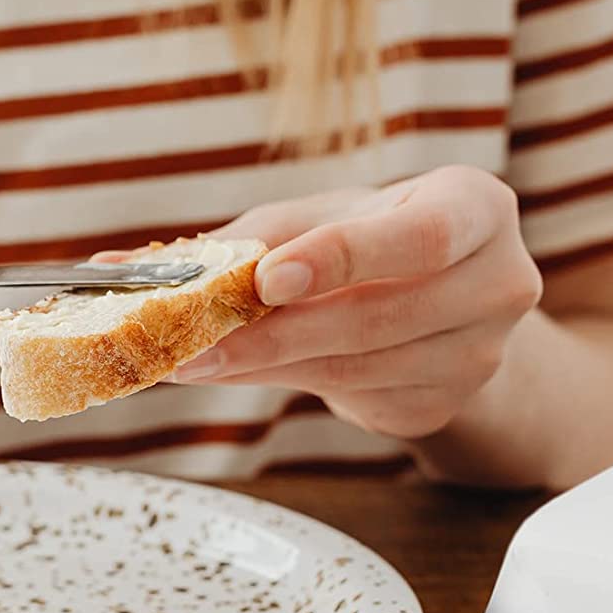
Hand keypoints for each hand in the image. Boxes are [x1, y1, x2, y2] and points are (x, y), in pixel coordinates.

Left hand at [171, 167, 543, 439]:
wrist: (438, 301)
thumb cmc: (369, 242)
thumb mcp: (319, 220)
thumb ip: (238, 242)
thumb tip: (112, 274)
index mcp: (477, 208)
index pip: (420, 236)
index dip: (342, 258)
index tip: (266, 280)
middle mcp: (499, 282)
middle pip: (379, 318)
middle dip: (274, 336)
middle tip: (191, 349)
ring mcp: (480, 355)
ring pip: (357, 368)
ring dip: (266, 368)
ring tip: (196, 360)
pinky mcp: (446, 404)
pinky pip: (357, 400)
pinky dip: (292, 385)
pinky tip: (252, 370)